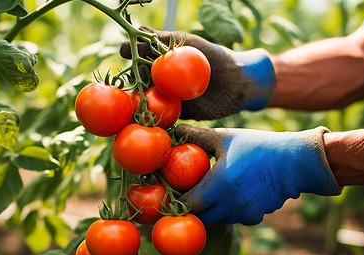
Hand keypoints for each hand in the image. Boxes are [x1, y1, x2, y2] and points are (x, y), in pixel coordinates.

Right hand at [120, 26, 274, 119]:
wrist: (238, 83)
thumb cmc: (216, 57)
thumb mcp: (192, 45)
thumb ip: (166, 40)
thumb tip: (138, 29)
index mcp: (163, 61)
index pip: (140, 56)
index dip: (130, 53)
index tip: (125, 51)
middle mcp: (162, 79)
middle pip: (140, 78)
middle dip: (133, 76)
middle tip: (135, 75)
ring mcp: (169, 97)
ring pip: (148, 98)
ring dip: (139, 99)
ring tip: (135, 97)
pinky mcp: (179, 114)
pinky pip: (163, 116)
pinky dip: (155, 116)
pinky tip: (147, 115)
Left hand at [174, 124, 340, 225]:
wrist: (295, 161)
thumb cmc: (258, 146)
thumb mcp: (225, 138)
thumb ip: (197, 136)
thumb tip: (174, 131)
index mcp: (220, 184)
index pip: (188, 205)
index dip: (176, 202)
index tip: (171, 194)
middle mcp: (230, 204)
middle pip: (199, 218)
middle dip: (191, 210)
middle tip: (186, 196)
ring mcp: (244, 213)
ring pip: (216, 219)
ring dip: (209, 210)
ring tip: (207, 193)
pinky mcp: (255, 217)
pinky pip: (233, 219)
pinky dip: (227, 211)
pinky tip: (230, 195)